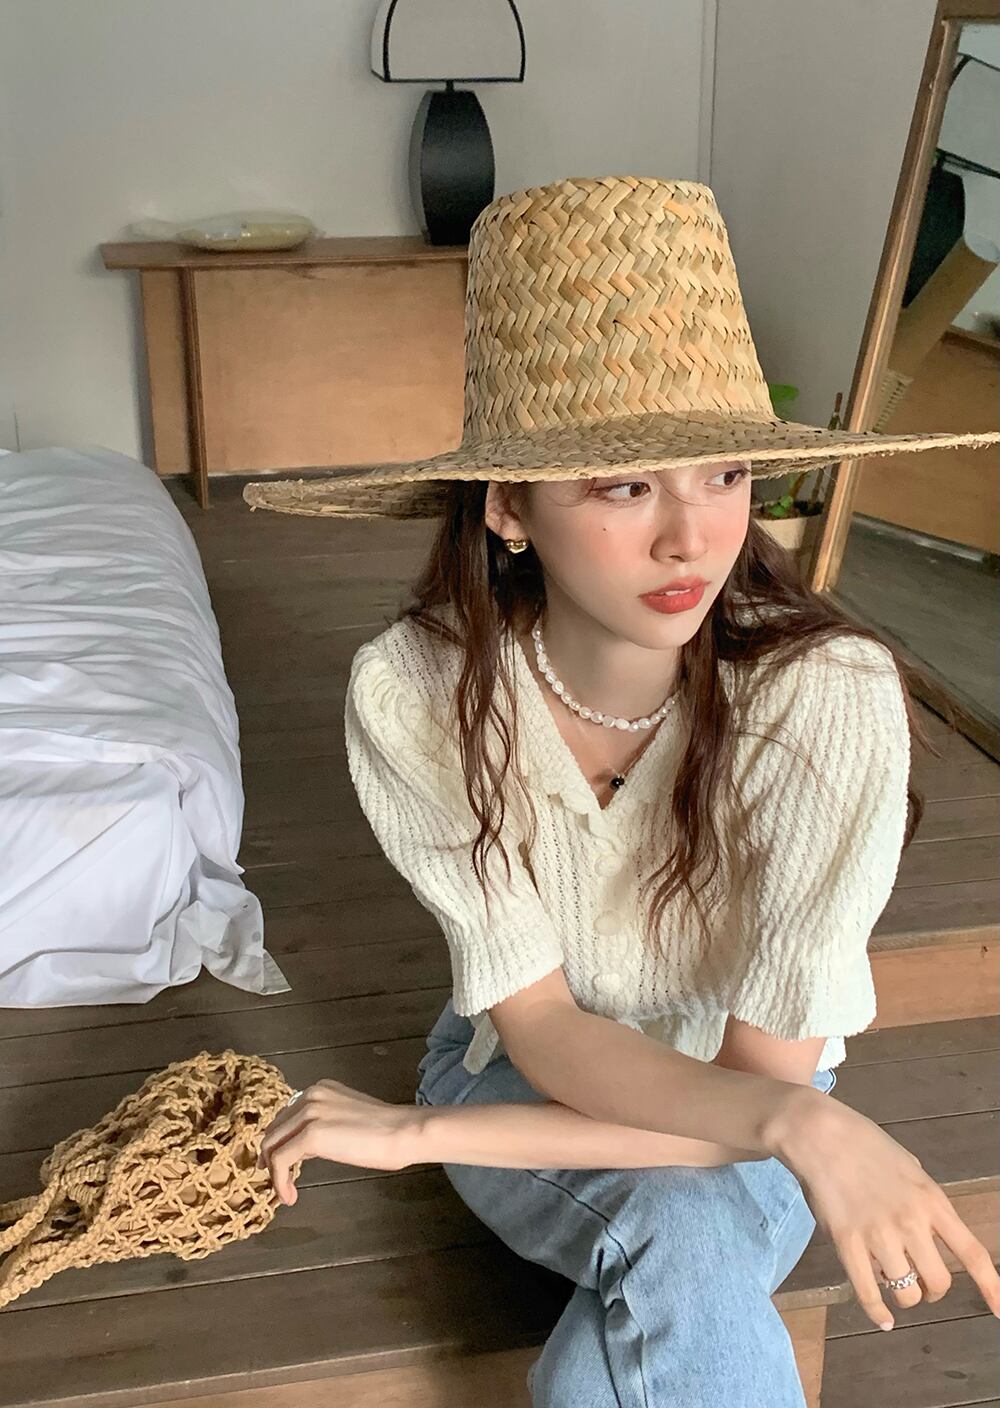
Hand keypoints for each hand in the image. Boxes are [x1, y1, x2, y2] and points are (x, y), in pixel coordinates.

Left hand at [257, 1080, 422, 1204]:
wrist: (403, 1132)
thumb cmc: (385, 1131)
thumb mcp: (346, 1118)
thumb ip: (324, 1124)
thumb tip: (304, 1146)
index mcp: (319, 1089)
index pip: (286, 1117)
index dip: (279, 1142)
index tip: (278, 1164)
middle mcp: (310, 1095)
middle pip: (274, 1130)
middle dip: (270, 1158)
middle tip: (277, 1182)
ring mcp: (309, 1113)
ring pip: (272, 1145)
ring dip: (274, 1173)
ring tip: (284, 1192)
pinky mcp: (311, 1135)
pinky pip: (281, 1160)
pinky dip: (280, 1181)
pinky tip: (290, 1196)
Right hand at [769, 1086, 999, 1329]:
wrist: (820, 1134)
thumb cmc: (864, 1143)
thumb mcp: (909, 1166)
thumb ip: (922, 1199)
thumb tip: (926, 1227)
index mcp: (931, 1200)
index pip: (972, 1253)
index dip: (990, 1287)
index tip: (999, 1310)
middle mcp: (911, 1223)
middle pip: (940, 1282)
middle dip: (933, 1289)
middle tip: (921, 1282)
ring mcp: (879, 1235)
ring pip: (907, 1292)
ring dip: (904, 1294)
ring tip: (892, 1281)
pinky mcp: (847, 1244)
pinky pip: (869, 1294)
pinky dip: (878, 1313)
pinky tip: (882, 1319)